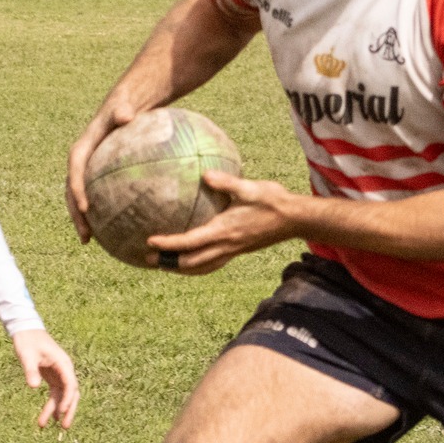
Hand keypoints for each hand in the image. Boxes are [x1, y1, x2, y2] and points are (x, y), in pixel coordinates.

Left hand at [11, 328, 79, 428]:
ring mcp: (60, 374)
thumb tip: (34, 386)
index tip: (61, 412)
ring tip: (45, 425)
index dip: (67, 399)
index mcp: (63, 363)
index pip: (70, 385)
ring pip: (62, 396)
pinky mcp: (52, 377)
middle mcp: (65, 370)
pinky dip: (52, 405)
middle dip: (68, 410)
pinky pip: (55, 394)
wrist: (26, 331)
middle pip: (72, 393)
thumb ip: (31, 370)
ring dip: (57, 410)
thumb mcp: (27, 355)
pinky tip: (47, 417)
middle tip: (63, 427)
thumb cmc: (27, 341)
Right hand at [65, 98, 140, 242]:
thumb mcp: (123, 108)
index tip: (85, 207)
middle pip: (72, 193)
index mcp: (81, 151)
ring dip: (82, 220)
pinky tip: (113, 231)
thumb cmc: (123, 109)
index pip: (75, 172)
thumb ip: (122, 111)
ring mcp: (86, 173)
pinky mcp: (96, 179)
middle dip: (76, 215)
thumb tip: (126, 115)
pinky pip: (96, 198)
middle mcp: (79, 164)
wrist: (121, 110)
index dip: (78, 190)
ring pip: (80, 199)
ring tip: (90, 241)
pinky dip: (100, 214)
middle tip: (85, 235)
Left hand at [144, 170, 296, 273]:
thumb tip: (205, 174)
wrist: (295, 219)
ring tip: (163, 265)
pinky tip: (191, 260)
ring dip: (180, 268)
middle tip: (148, 259)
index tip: (150, 241)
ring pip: (200, 267)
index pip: (189, 242)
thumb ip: (226, 182)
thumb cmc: (273, 201)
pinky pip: (212, 264)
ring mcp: (232, 251)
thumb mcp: (249, 188)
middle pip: (190, 262)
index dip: (168, 244)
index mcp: (224, 231)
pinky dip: (197, 266)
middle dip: (168, 262)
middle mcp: (226, 245)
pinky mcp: (237, 251)